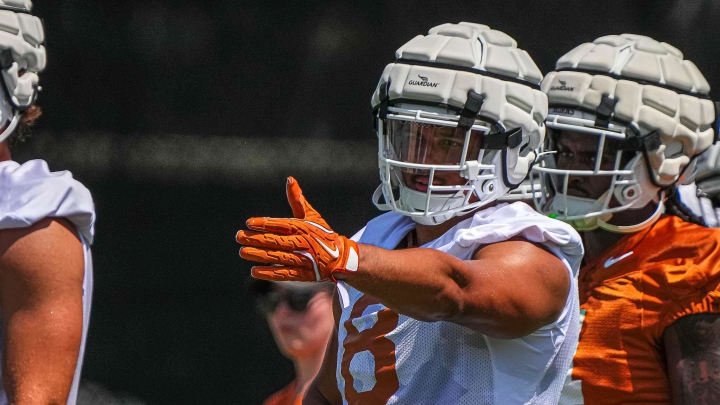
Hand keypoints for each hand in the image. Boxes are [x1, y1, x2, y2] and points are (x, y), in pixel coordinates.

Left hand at [236, 176, 358, 281]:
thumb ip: (297, 199)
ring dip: (259, 255)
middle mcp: (303, 242)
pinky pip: (285, 274)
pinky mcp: (305, 274)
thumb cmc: (322, 233)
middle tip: (239, 237)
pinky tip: (254, 271)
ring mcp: (304, 259)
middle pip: (276, 241)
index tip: (249, 223)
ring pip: (278, 257)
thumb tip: (289, 179)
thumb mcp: (311, 215)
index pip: (281, 224)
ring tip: (243, 252)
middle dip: (257, 239)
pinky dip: (270, 273)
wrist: (340, 257)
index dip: (265, 223)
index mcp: (303, 227)